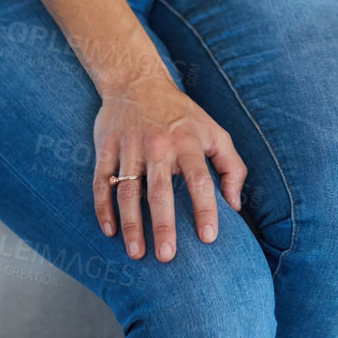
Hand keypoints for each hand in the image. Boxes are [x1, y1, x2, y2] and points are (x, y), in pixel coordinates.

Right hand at [93, 73, 247, 261]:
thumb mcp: (214, 132)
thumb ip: (231, 167)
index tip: (209, 239)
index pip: (200, 180)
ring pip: (128, 190)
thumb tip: (236, 206)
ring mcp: (130, 146)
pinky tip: (109, 231)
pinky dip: (103, 207)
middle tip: (167, 257)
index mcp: (189, 141)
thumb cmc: (182, 115)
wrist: (137, 80)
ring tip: (136, 254)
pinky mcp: (106, 147)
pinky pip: (101, 181)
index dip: (206, 209)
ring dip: (131, 224)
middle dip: (163, 226)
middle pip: (160, 190)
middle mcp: (159, 144)